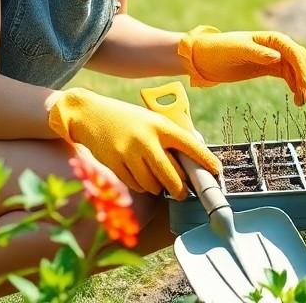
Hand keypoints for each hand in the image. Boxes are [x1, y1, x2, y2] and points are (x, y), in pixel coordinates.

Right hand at [46, 87, 220, 197]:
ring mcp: (129, 153)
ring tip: (158, 183)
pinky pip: (134, 185)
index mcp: (160, 125)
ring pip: (152, 184)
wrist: (90, 114)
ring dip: (158, 188)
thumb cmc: (126, 118)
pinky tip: (141, 178)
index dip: (205, 160)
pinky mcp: (114, 164)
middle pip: (171, 175)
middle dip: (180, 189)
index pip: (189, 145)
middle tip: (183, 193)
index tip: (215, 171)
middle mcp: (146, 139)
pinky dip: (141, 186)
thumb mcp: (151, 119)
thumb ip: (168, 136)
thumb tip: (191, 157)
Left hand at [178, 26, 305, 104]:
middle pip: (301, 60)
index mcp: (271, 38)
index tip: (304, 86)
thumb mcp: (237, 50)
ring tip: (305, 102)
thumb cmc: (220, 50)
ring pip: (297, 70)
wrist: (205, 58)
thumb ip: (257, 53)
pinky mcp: (269, 68)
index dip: (302, 68)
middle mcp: (276, 46)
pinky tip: (298, 99)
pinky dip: (295, 87)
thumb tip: (276, 57)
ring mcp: (274, 57)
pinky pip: (288, 76)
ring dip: (304, 84)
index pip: (294, 52)